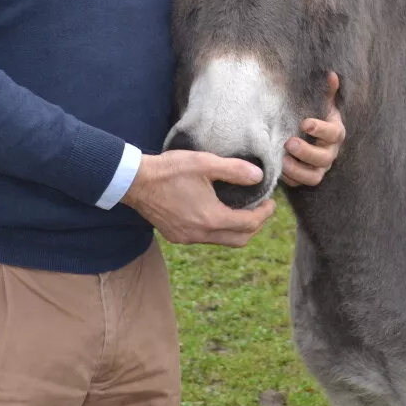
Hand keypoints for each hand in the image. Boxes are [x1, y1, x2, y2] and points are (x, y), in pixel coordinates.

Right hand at [122, 151, 275, 246]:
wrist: (135, 181)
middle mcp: (200, 234)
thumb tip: (258, 176)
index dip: (264, 214)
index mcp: (211, 219)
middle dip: (254, 226)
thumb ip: (235, 170)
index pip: (249, 224)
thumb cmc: (170, 170)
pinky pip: (204, 239)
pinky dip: (217, 230)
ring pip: (221, 241)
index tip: (270, 203)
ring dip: (235, 229)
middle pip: (239, 240)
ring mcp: (186, 238)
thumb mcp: (206, 163)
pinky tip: (215, 213)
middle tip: (260, 209)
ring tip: (241, 210)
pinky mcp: (176, 236)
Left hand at [282, 72, 345, 187]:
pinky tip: (279, 171)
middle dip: (306, 152)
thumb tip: (331, 74)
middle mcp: (330, 153)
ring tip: (283, 160)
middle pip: (324, 158)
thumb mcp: (320, 104)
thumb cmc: (314, 116)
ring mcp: (320, 168)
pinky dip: (291, 179)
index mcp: (335, 132)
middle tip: (288, 143)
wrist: (309, 136)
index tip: (304, 123)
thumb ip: (326, 91)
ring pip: (314, 176)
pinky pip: (302, 184)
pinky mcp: (308, 177)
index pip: (334, 133)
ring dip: (298, 170)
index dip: (320, 129)